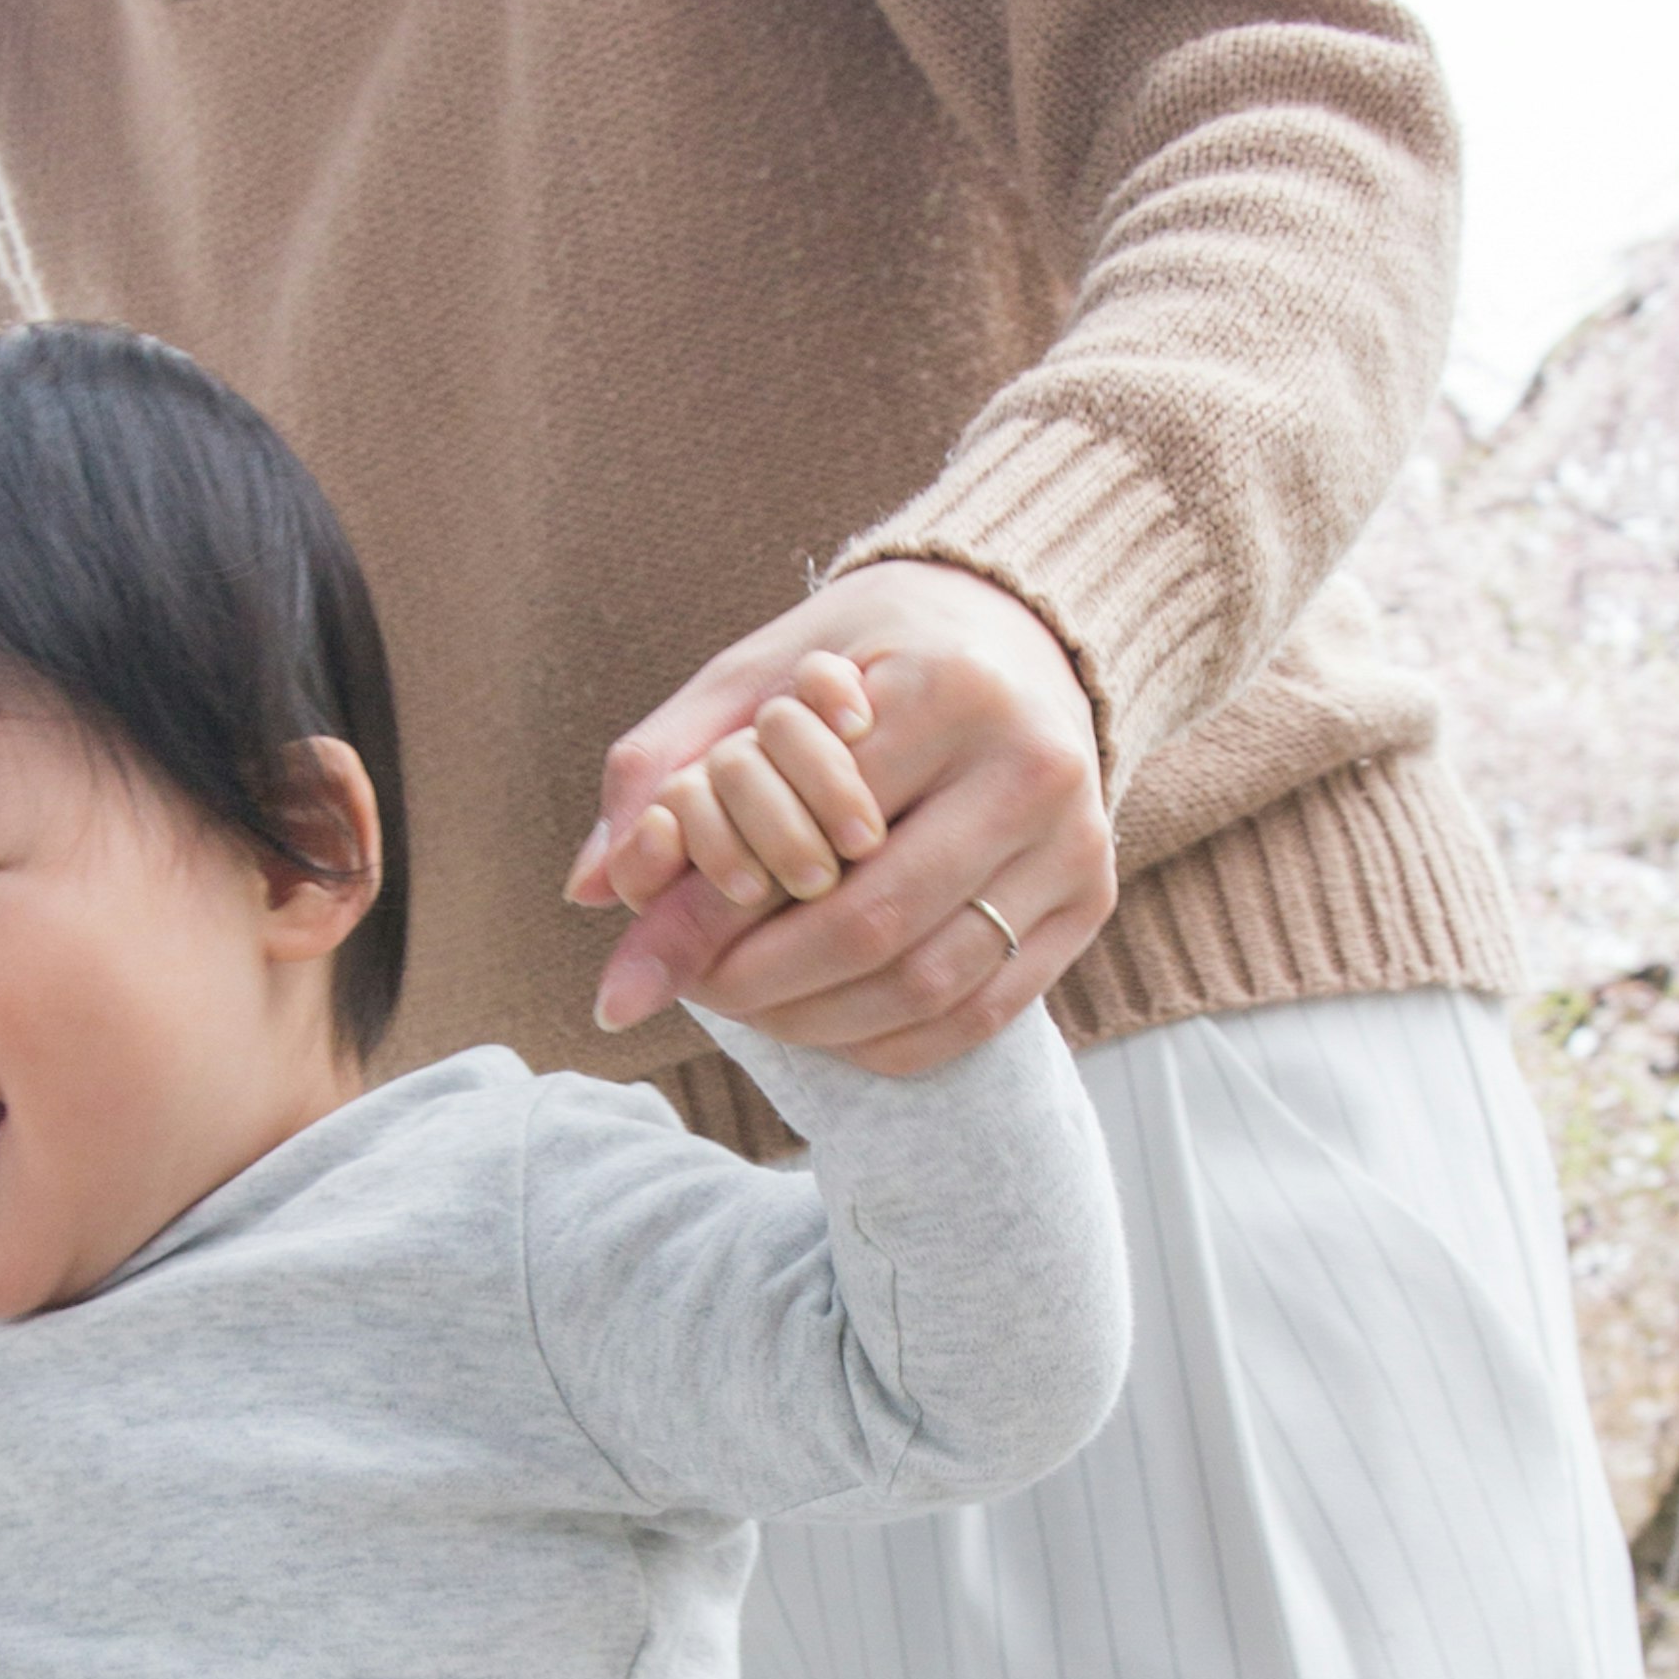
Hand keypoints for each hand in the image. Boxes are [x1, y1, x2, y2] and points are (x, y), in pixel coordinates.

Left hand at [572, 562, 1112, 1069]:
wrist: (1020, 636)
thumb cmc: (869, 657)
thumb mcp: (760, 675)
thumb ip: (664, 768)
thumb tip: (586, 891)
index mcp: (951, 689)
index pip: (810, 838)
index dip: (714, 916)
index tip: (645, 961)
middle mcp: (1034, 766)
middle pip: (872, 926)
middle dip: (760, 983)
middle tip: (694, 995)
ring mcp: (1075, 842)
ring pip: (927, 985)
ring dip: (816, 1023)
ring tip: (748, 1010)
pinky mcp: (1092, 900)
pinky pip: (979, 1014)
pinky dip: (887, 1042)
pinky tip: (823, 1024)